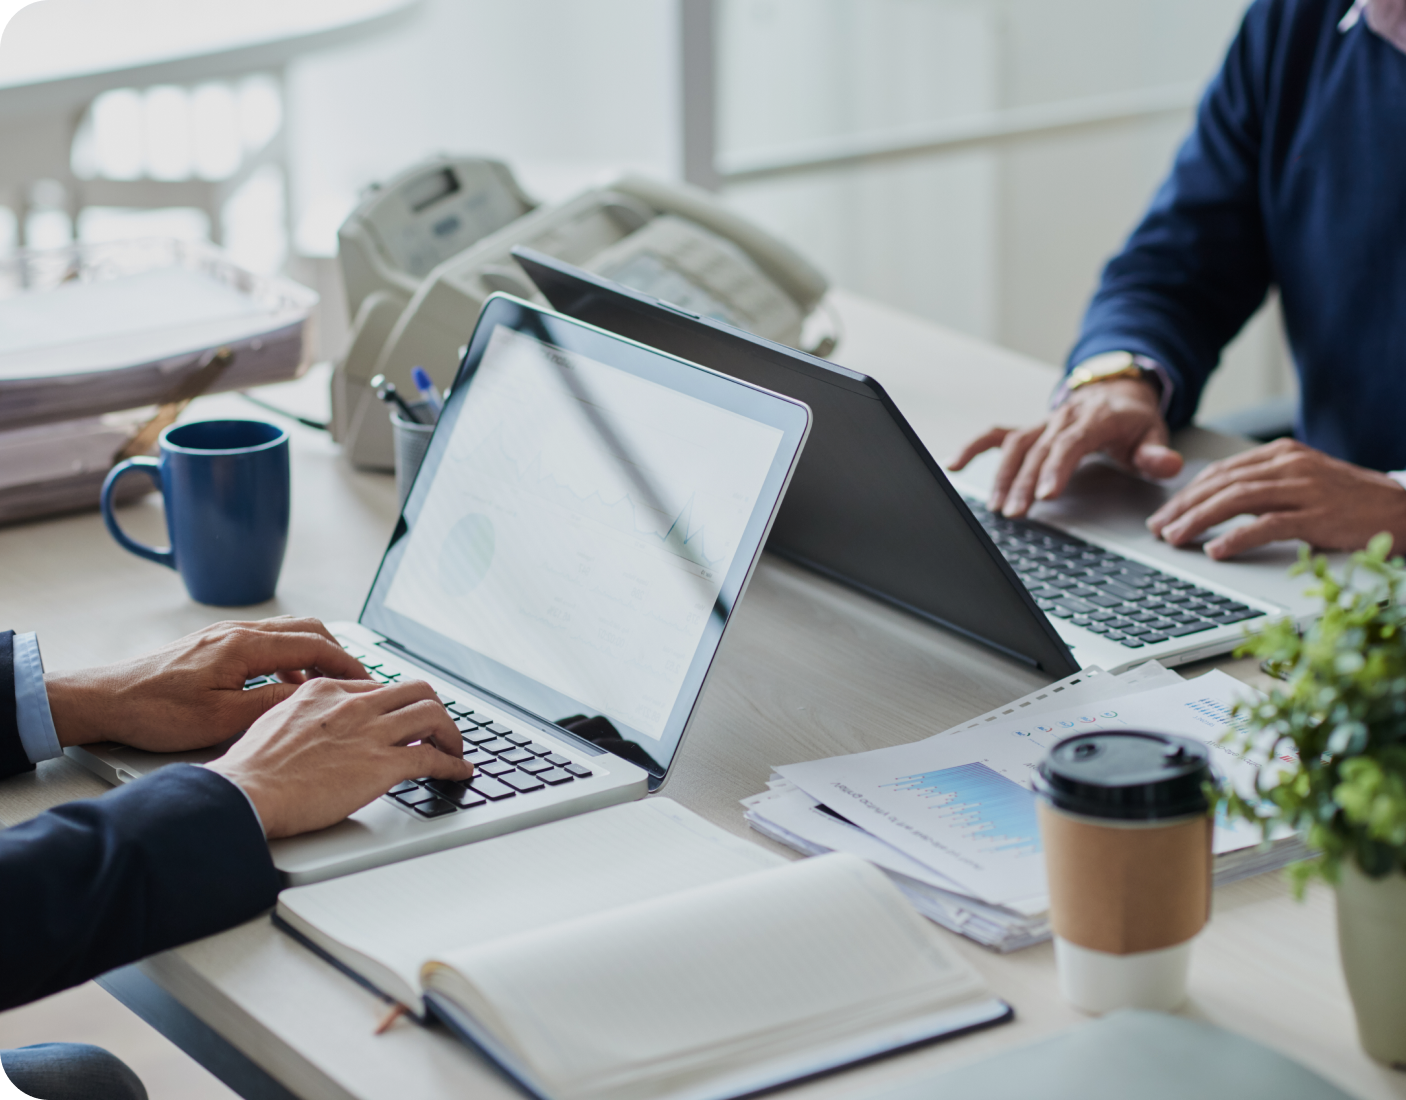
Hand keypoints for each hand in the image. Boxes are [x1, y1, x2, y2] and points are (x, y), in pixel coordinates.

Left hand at [45, 617, 370, 751]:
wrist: (104, 699)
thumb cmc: (153, 711)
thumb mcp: (220, 719)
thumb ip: (270, 704)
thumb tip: (309, 698)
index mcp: (244, 646)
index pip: (314, 645)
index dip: (347, 663)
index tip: (368, 681)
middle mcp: (237, 632)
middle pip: (307, 629)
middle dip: (338, 653)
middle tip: (357, 681)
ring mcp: (225, 635)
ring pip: (287, 633)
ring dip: (313, 655)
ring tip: (327, 687)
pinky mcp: (214, 645)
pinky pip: (266, 643)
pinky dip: (288, 660)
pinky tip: (285, 688)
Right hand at [208, 677, 472, 838]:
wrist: (246, 792)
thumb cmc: (252, 769)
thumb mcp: (276, 721)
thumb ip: (306, 715)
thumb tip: (320, 727)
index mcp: (326, 690)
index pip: (380, 687)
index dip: (399, 705)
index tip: (405, 718)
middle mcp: (354, 704)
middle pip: (417, 691)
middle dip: (435, 709)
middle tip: (439, 729)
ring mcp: (370, 732)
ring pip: (433, 716)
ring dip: (452, 734)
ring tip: (455, 749)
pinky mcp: (383, 764)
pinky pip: (432, 759)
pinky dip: (453, 764)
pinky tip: (459, 772)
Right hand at [948, 377, 1182, 516]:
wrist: (1115, 391)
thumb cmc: (1132, 420)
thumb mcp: (1153, 434)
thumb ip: (1157, 453)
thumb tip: (1167, 464)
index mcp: (1094, 418)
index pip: (1071, 443)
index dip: (1057, 467)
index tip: (1047, 494)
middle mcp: (1062, 418)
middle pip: (1037, 450)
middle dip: (1024, 482)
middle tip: (1017, 513)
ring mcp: (1042, 423)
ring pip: (1015, 446)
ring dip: (1002, 476)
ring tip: (998, 506)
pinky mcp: (1028, 429)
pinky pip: (996, 435)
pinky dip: (973, 448)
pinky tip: (953, 464)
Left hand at [1147, 439, 1405, 558]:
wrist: (1405, 510)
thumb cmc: (1352, 501)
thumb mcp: (1305, 483)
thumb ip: (1266, 486)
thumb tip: (1217, 503)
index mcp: (1283, 454)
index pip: (1222, 471)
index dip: (1188, 493)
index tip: (1165, 512)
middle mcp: (1290, 466)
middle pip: (1221, 484)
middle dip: (1183, 507)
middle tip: (1158, 528)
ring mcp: (1305, 490)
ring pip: (1236, 500)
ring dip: (1198, 520)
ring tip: (1175, 538)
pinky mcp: (1319, 517)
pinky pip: (1267, 525)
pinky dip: (1236, 537)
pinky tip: (1215, 550)